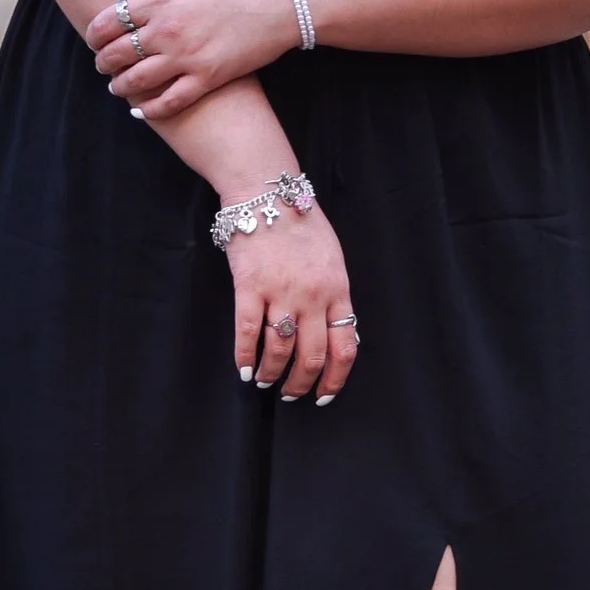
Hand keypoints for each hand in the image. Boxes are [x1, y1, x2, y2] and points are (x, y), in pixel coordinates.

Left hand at [86, 0, 300, 120]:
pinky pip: (168, 102)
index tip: (96, 39)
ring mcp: (185, 56)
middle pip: (115, 54)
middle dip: (103, 63)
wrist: (281, 0)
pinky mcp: (206, 78)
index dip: (94, 35)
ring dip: (120, 87)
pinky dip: (149, 110)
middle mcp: (166, 30)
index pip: (107, 22)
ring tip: (119, 87)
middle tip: (104, 66)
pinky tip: (142, 110)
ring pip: (135, 81)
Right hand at [226, 203, 358, 402]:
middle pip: (312, 357)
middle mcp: (313, 297)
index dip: (335, 379)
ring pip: (280, 351)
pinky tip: (244, 369)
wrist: (268, 194)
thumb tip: (336, 331)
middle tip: (292, 395)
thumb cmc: (301, 223)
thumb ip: (334, 294)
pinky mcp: (250, 287)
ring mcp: (281, 293)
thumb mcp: (333, 258)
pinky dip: (245, 357)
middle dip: (301, 384)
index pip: (345, 347)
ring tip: (264, 382)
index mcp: (338, 290)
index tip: (324, 394)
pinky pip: (248, 333)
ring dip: (272, 374)